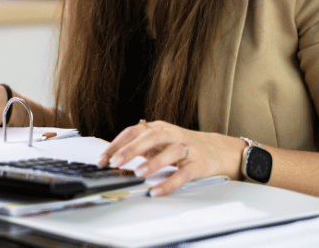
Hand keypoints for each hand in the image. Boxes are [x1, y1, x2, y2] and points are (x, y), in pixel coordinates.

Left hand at [98, 120, 244, 195]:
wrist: (215, 150)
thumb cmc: (181, 146)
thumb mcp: (158, 143)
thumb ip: (138, 149)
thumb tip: (113, 161)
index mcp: (159, 128)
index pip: (134, 131)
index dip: (117, 144)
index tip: (103, 158)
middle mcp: (172, 135)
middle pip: (151, 137)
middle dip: (131, 149)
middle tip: (116, 162)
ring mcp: (186, 149)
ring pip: (170, 152)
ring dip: (153, 162)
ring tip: (139, 173)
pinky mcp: (197, 165)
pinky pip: (183, 174)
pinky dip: (169, 183)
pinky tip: (157, 191)